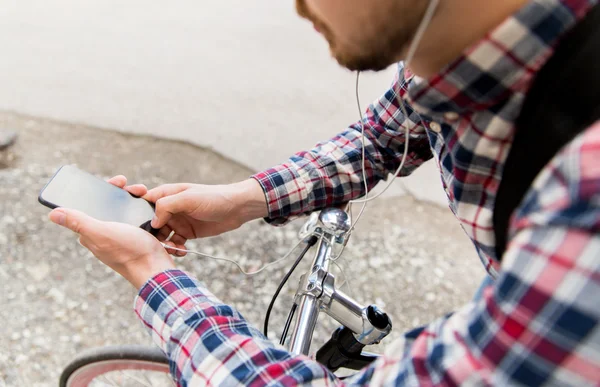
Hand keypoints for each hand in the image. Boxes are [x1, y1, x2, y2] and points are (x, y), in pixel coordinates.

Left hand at [48, 175, 175, 288]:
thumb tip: (53, 213)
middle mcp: (106, 234)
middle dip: (123, 194)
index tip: (119, 182)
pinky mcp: (139, 238)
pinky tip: (152, 207)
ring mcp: (123, 236)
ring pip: (126, 211)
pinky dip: (145, 211)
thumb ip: (79, 222)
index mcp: (93, 233)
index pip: (92, 206)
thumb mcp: (103, 233)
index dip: (104, 190)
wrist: (156, 269)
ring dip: (136, 201)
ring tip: (147, 195)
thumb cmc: (129, 252)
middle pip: (110, 207)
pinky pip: (139, 219)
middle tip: (137, 188)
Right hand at [143, 179, 267, 254]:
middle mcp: (169, 208)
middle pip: (150, 222)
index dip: (134, 211)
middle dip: (149, 234)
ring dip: (163, 244)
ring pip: (161, 236)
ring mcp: (178, 221)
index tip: (132, 225)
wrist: (237, 208)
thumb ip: (167, 205)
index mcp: (166, 194)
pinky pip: (174, 243)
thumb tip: (152, 221)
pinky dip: (175, 248)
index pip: (142, 201)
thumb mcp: (188, 198)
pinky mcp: (187, 233)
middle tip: (154, 244)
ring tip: (172, 249)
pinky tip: (182, 251)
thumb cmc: (214, 197)